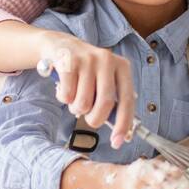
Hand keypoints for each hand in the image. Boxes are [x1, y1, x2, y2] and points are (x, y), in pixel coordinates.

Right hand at [36, 32, 136, 147]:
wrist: (60, 46)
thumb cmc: (86, 71)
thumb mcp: (104, 80)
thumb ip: (113, 101)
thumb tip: (121, 133)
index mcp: (122, 66)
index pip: (127, 100)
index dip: (123, 124)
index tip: (117, 142)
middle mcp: (107, 60)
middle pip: (105, 103)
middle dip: (95, 119)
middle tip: (89, 119)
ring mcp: (87, 59)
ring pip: (83, 103)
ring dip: (76, 108)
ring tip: (75, 98)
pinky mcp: (68, 61)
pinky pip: (66, 96)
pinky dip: (63, 99)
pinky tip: (64, 88)